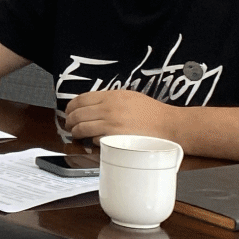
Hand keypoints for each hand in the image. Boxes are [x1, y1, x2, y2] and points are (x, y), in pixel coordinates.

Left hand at [61, 88, 179, 143]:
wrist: (169, 126)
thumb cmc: (152, 113)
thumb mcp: (129, 97)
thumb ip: (110, 99)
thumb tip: (92, 105)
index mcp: (111, 96)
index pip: (81, 99)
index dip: (70, 106)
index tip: (69, 111)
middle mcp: (109, 109)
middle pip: (77, 114)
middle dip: (69, 121)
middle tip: (69, 125)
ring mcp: (111, 125)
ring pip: (82, 128)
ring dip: (76, 132)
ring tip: (77, 134)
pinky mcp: (115, 139)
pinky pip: (94, 140)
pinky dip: (91, 141)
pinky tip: (93, 141)